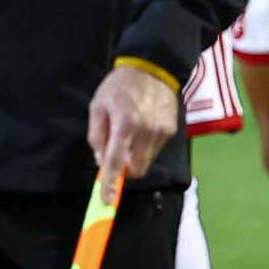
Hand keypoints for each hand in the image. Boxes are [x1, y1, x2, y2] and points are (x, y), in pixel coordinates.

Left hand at [87, 65, 179, 181]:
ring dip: (136, 157)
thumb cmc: (119, 87)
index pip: (116, 161)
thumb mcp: (98, 107)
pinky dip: (146, 147)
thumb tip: (102, 160)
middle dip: (126, 169)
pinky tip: (143, 127)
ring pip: (147, 160)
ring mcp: (162, 132)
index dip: (111, 182)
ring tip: (131, 134)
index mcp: (125, 125)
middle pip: (137, 169)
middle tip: (118, 155)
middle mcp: (147, 132)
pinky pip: (156, 149)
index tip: (108, 200)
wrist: (153, 69)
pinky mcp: (172, 130)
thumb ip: (97, 136)